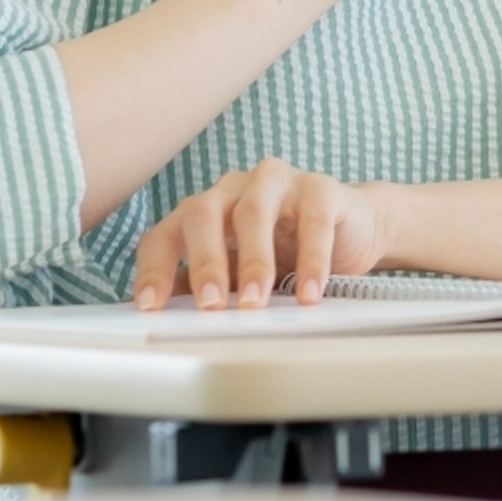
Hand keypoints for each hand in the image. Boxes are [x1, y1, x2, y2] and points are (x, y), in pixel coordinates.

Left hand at [130, 158, 386, 308]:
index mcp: (205, 210)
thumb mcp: (238, 274)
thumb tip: (163, 318)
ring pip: (253, 213)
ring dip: (253, 262)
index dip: (154, 269)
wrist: (351, 230)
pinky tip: (308, 292)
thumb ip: (204, 287)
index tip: (150, 307)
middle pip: (203, 214)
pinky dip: (310, 260)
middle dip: (203, 263)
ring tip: (257, 303)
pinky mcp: (320, 188)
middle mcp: (234, 189)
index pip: (165, 234)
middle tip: (211, 305)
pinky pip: (312, 220)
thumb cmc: (287, 252)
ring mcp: (277, 182)